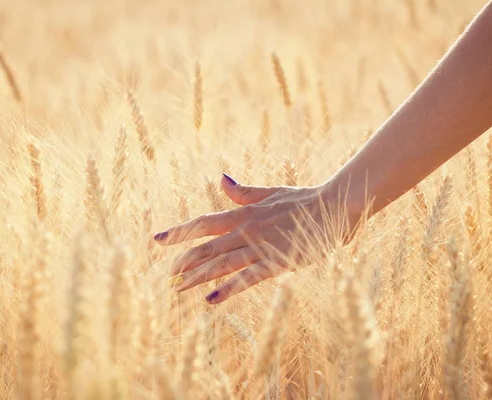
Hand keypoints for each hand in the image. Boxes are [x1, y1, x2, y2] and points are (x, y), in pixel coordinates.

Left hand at [153, 173, 351, 303]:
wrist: (333, 206)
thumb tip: (221, 180)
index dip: (179, 232)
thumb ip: (244, 193)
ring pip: (220, 264)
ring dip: (197, 277)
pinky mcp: (275, 262)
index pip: (203, 223)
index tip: (158, 239)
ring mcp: (259, 246)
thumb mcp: (270, 193)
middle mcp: (245, 230)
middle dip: (184, 261)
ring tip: (178, 289)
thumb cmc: (304, 199)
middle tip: (167, 275)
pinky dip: (228, 289)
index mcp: (243, 214)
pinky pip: (247, 278)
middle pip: (206, 248)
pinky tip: (211, 300)